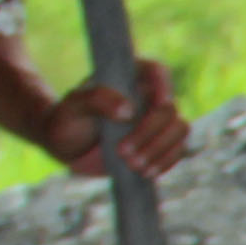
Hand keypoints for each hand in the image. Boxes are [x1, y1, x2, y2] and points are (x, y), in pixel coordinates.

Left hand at [46, 59, 186, 175]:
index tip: (160, 105)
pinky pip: (176, 150)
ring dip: (160, 150)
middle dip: (150, 134)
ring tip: (133, 166)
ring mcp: (156, 121)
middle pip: (169, 109)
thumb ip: (96, 100)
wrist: (67, 145)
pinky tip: (145, 172)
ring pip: (179, 130)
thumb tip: (128, 110)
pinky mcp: (159, 143)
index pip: (156, 72)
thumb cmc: (66, 120)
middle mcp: (148, 96)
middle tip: (123, 153)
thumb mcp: (73, 107)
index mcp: (130, 77)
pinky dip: (165, 162)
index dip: (163, 87)